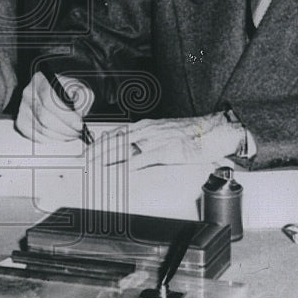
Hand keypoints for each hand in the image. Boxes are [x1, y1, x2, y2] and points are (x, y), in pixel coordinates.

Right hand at [15, 71, 94, 141]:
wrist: (52, 94)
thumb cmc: (65, 91)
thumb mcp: (77, 88)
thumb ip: (82, 96)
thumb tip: (79, 112)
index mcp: (41, 80)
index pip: (49, 99)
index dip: (65, 114)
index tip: (79, 123)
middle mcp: (28, 93)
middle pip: (44, 116)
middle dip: (65, 128)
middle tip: (78, 132)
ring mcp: (23, 108)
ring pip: (41, 129)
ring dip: (60, 135)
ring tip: (72, 134)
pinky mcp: (22, 122)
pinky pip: (36, 136)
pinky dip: (51, 139)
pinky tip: (60, 135)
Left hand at [93, 112, 243, 168]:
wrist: (213, 131)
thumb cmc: (192, 134)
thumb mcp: (164, 132)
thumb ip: (148, 140)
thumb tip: (133, 150)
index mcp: (146, 126)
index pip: (116, 134)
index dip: (99, 143)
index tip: (87, 151)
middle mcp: (147, 130)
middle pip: (115, 140)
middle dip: (96, 151)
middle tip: (83, 161)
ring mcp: (155, 140)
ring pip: (124, 149)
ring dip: (106, 158)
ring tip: (93, 167)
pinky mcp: (166, 152)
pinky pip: (143, 160)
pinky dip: (128, 166)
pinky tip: (118, 172)